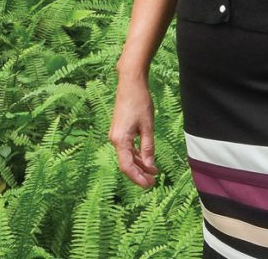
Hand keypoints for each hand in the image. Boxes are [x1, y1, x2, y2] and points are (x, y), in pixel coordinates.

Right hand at [108, 72, 158, 188]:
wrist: (130, 82)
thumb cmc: (140, 101)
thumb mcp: (147, 125)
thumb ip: (148, 146)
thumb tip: (150, 165)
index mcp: (120, 140)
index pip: (126, 166)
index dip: (137, 178)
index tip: (149, 185)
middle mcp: (115, 139)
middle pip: (126, 163)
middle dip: (139, 174)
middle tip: (153, 182)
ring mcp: (116, 134)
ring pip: (127, 155)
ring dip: (139, 164)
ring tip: (153, 172)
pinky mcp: (120, 129)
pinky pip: (127, 147)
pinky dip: (137, 154)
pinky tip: (146, 158)